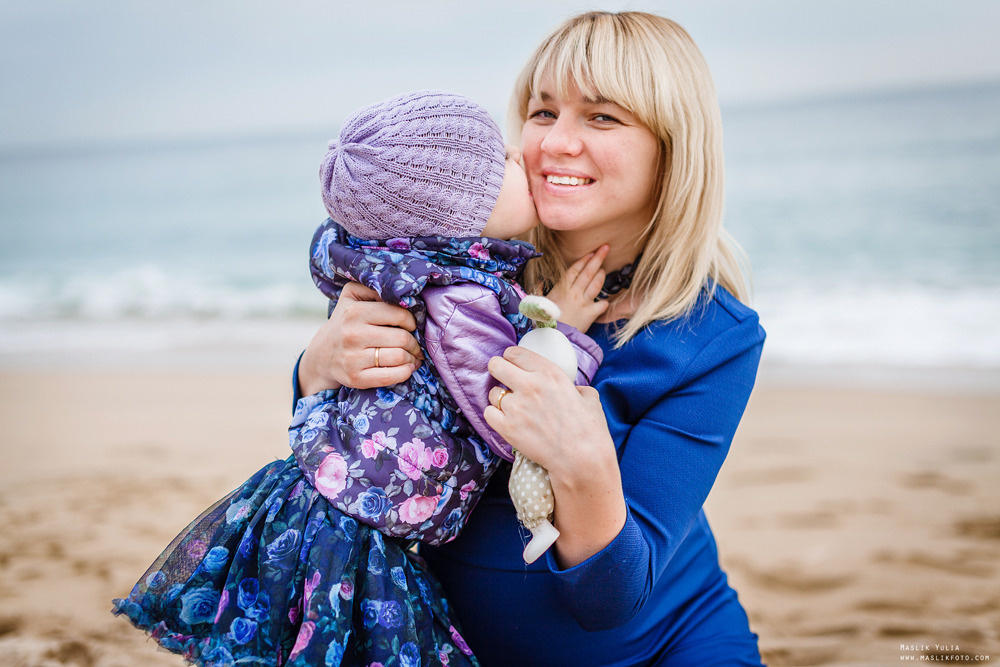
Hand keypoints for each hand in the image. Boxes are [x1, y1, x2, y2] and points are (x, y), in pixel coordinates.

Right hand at [299, 282, 422, 394]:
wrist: (322, 355)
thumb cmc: (346, 322)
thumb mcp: (352, 296)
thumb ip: (374, 288)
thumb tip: (400, 294)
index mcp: (354, 312)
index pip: (399, 315)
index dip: (411, 321)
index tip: (410, 326)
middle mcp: (352, 335)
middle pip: (402, 338)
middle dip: (414, 342)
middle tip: (414, 344)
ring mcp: (352, 358)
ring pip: (399, 357)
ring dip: (412, 358)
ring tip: (412, 356)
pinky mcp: (355, 378)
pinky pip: (390, 376)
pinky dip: (405, 372)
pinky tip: (406, 368)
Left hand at [483, 346, 611, 474]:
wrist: (581, 460)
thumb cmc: (590, 430)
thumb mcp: (590, 399)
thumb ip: (578, 388)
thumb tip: (575, 390)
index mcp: (549, 373)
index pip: (516, 353)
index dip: (510, 356)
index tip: (510, 361)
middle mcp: (529, 385)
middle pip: (496, 366)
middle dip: (497, 369)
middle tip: (502, 376)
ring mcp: (516, 407)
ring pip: (493, 392)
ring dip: (499, 397)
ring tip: (510, 405)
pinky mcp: (507, 428)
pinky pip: (488, 413)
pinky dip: (494, 415)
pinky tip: (505, 419)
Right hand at [545, 245, 609, 331]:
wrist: (552, 337)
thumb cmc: (544, 320)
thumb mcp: (538, 303)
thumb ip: (539, 290)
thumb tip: (539, 282)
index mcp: (561, 288)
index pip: (575, 269)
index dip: (584, 260)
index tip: (591, 253)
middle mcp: (574, 292)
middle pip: (588, 272)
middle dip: (598, 258)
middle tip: (606, 248)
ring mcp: (584, 302)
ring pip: (596, 284)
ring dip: (601, 275)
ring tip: (603, 270)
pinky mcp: (591, 314)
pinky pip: (603, 304)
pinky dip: (604, 302)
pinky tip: (604, 300)